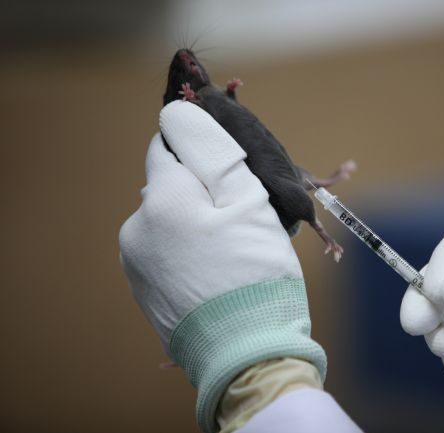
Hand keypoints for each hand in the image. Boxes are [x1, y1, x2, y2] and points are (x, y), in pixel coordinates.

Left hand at [119, 101, 324, 432]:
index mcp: (160, 200)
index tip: (230, 171)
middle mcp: (135, 228)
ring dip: (194, 220)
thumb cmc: (255, 271)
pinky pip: (164, 251)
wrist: (248, 352)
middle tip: (241, 217)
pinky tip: (215, 272)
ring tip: (231, 250)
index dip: (202, 152)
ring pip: (168, 219)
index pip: (169, 146)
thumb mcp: (248, 200)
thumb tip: (181, 114)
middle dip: (202, 190)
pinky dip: (186, 250)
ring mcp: (135, 263)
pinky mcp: (142, 289)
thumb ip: (213, 152)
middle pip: (170, 185)